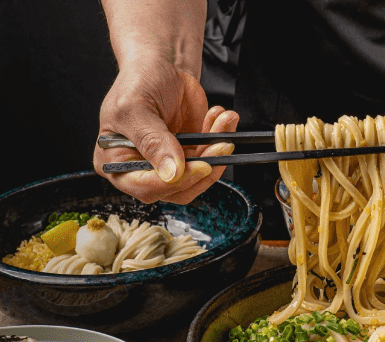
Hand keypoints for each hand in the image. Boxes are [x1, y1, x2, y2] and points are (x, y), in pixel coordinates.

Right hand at [93, 61, 238, 203]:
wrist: (160, 65)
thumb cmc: (138, 82)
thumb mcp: (136, 108)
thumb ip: (153, 143)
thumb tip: (171, 174)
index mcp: (116, 163)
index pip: (145, 187)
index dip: (175, 181)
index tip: (201, 166)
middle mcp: (141, 169)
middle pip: (177, 189)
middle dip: (204, 167)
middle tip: (222, 144)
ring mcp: (168, 163)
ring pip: (199, 175)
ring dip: (217, 150)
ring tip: (224, 120)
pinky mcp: (189, 154)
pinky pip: (211, 157)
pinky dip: (221, 138)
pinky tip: (222, 117)